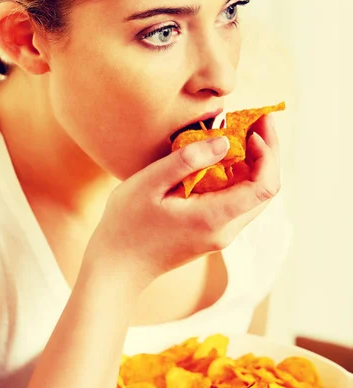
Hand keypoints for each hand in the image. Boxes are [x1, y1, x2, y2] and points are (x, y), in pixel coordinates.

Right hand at [85, 114, 279, 292]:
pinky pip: (239, 203)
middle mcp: (225, 231)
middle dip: (268, 153)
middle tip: (258, 120)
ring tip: (245, 133)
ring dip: (256, 165)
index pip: (264, 187)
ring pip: (255, 197)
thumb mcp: (149, 183)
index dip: (268, 153)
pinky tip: (226, 158)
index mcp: (213, 218)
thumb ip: (187, 160)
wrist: (118, 266)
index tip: (255, 127)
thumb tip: (225, 142)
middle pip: (266, 191)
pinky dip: (241, 177)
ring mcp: (220, 236)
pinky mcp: (213, 234)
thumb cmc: (127, 224)